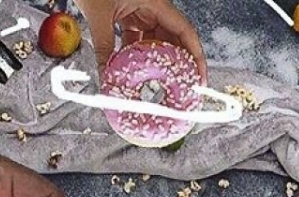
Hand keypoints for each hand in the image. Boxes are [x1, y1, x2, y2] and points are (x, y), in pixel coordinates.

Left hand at [80, 0, 205, 80]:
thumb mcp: (99, 13)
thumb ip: (103, 47)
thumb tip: (106, 76)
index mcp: (156, 2)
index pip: (186, 32)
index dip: (196, 57)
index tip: (199, 78)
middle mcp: (153, 6)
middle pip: (174, 39)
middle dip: (177, 64)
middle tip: (179, 86)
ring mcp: (141, 10)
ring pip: (156, 41)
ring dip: (153, 61)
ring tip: (153, 81)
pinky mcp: (128, 13)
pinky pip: (139, 38)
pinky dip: (135, 53)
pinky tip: (130, 66)